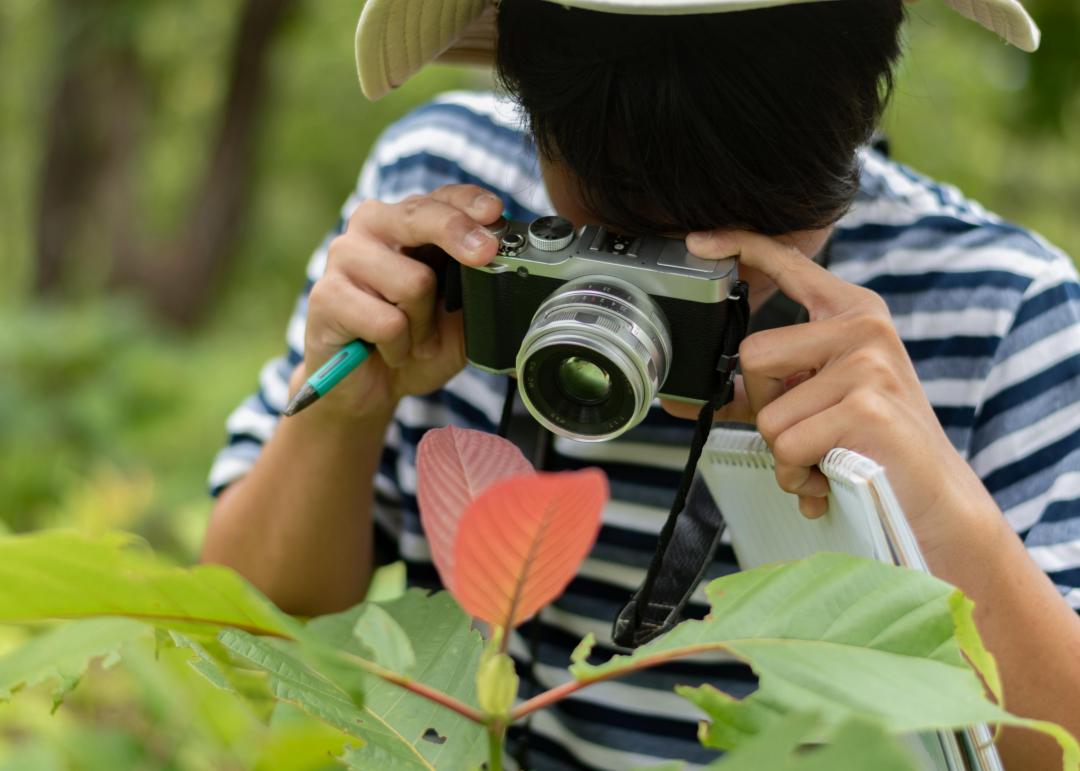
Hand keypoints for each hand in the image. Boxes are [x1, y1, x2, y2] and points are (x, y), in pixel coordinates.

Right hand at [299, 184, 503, 420]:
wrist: (368, 388)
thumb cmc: (414, 342)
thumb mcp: (459, 317)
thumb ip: (476, 289)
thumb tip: (504, 268)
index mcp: (407, 222)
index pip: (441, 198)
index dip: (470, 203)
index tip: (496, 213)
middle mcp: (372, 227)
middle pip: (420, 217)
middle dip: (458, 234)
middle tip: (484, 255)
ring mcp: (344, 257)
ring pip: (413, 282)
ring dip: (425, 325)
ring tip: (413, 339)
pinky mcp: (326, 296)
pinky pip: (388, 322)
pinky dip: (400, 347)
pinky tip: (388, 351)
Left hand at [663, 229, 995, 555]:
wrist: (932, 498)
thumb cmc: (866, 446)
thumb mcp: (812, 404)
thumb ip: (753, 395)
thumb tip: (680, 403)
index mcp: (849, 313)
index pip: (789, 264)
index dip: (741, 245)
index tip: (696, 241)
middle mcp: (862, 327)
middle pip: (753, 355)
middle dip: (766, 408)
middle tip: (807, 431)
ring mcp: (868, 363)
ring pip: (769, 414)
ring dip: (785, 454)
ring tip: (824, 459)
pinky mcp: (867, 406)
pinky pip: (789, 445)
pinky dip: (799, 475)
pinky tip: (831, 477)